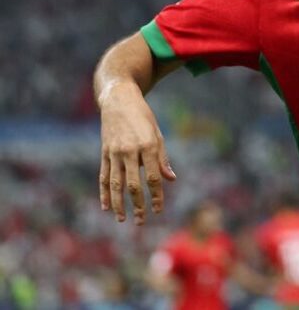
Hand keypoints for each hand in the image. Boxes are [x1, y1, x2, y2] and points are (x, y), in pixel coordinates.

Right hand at [98, 82, 174, 223]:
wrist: (119, 100)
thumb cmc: (143, 117)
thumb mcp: (157, 134)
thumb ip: (163, 158)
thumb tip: (171, 179)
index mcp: (148, 146)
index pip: (153, 177)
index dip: (156, 195)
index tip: (159, 210)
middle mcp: (130, 151)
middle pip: (133, 184)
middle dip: (138, 204)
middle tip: (142, 221)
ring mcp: (114, 152)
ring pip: (116, 184)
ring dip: (118, 204)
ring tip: (122, 219)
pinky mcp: (104, 152)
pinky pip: (104, 176)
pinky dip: (104, 192)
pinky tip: (106, 206)